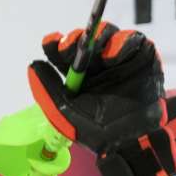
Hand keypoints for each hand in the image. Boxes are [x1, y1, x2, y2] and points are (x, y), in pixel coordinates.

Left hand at [28, 23, 175, 175]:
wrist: (132, 140)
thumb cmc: (99, 132)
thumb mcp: (65, 115)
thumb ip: (47, 92)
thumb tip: (33, 66)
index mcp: (80, 75)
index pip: (64, 54)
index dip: (56, 45)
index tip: (50, 42)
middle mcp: (99, 64)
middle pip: (86, 40)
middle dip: (77, 39)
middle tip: (70, 46)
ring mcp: (121, 59)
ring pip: (108, 35)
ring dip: (99, 37)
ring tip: (95, 50)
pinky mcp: (142, 57)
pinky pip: (133, 40)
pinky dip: (123, 42)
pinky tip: (112, 55)